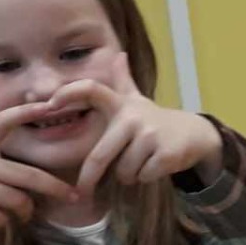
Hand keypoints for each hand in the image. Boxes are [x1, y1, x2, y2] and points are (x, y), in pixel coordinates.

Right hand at [0, 101, 78, 244]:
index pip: (0, 123)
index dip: (24, 112)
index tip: (49, 106)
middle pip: (27, 175)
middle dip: (54, 188)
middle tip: (73, 196)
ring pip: (18, 200)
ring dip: (24, 211)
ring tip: (19, 213)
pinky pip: (3, 218)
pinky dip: (4, 222)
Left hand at [47, 53, 222, 194]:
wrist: (195, 133)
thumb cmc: (155, 120)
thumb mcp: (138, 100)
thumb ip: (123, 80)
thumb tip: (119, 54)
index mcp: (122, 105)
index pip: (91, 90)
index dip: (69, 93)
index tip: (49, 104)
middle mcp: (133, 117)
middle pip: (100, 155)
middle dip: (89, 177)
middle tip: (83, 190)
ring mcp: (150, 135)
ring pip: (124, 171)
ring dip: (128, 175)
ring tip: (138, 165)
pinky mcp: (165, 154)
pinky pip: (142, 176)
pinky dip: (145, 178)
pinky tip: (153, 168)